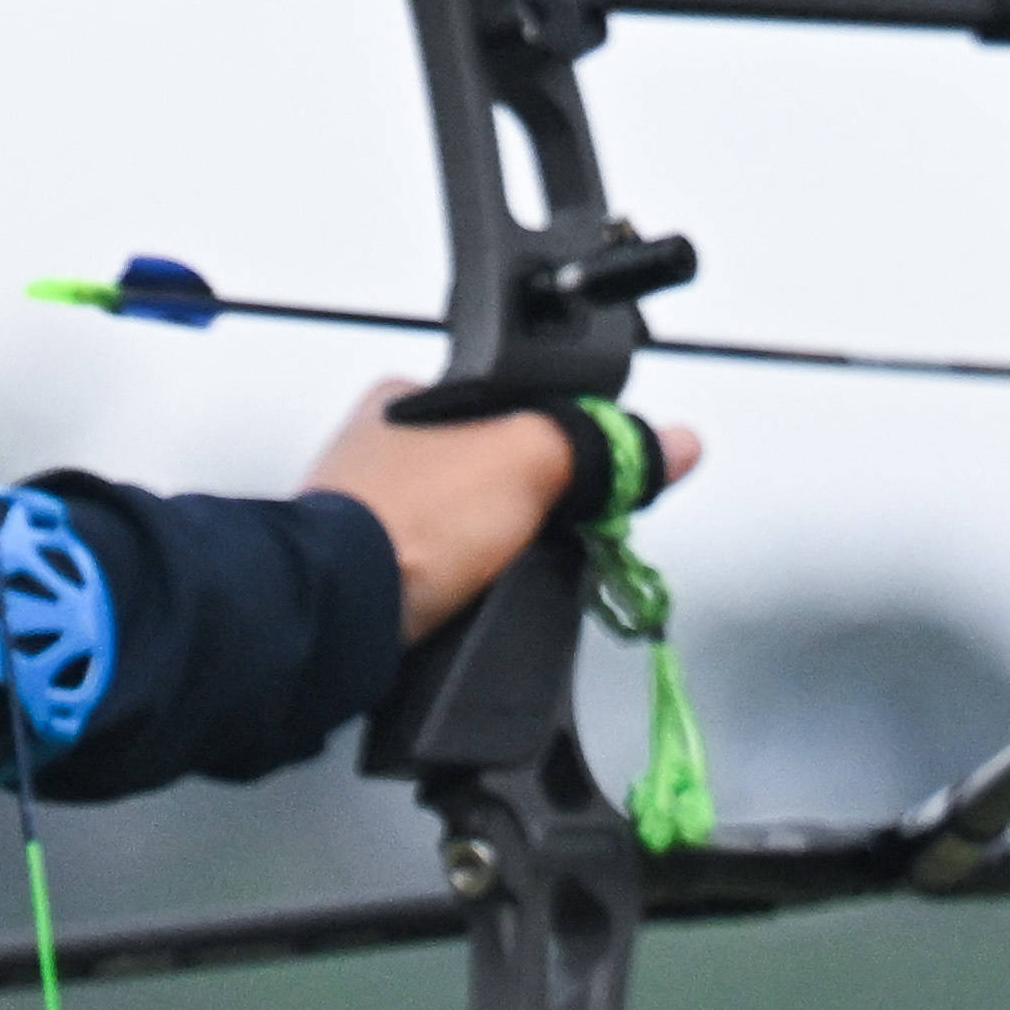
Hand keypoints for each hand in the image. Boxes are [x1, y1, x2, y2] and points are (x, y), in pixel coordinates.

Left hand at [303, 381, 700, 642]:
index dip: (550, 442)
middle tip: (541, 538)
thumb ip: (600, 446)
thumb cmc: (409, 520)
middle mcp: (376, 447)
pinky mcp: (356, 575)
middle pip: (481, 470)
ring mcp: (359, 514)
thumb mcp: (531, 460)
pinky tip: (462, 600)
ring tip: (500, 576)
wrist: (338, 612)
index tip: (577, 480)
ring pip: (453, 526)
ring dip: (481, 552)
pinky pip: (426, 573)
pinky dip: (450, 588)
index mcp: (409, 397)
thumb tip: (671, 442)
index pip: (504, 407)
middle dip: (518, 506)